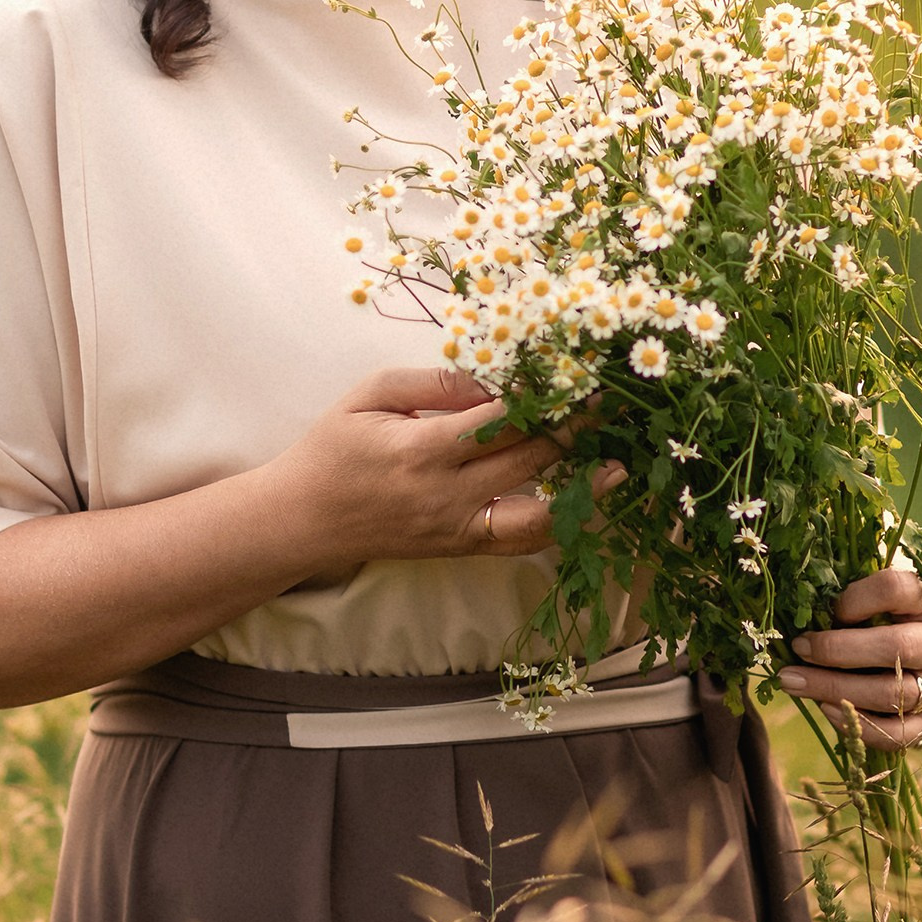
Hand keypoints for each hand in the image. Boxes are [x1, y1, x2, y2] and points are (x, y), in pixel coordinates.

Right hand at [270, 365, 619, 574]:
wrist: (303, 520)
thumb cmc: (333, 448)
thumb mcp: (370, 395)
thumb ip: (433, 384)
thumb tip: (492, 377)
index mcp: (421, 449)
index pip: (499, 420)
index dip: (544, 396)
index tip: (579, 372)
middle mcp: (446, 495)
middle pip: (527, 460)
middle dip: (573, 429)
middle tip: (611, 402)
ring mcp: (456, 528)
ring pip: (535, 514)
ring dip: (580, 489)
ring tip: (617, 464)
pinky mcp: (460, 548)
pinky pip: (518, 543)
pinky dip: (556, 524)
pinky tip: (584, 503)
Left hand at [777, 562, 921, 752]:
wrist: (913, 640)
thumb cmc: (881, 606)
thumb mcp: (872, 585)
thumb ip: (847, 588)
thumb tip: (802, 608)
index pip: (895, 590)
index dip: (854, 599)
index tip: (825, 608)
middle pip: (896, 647)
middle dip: (836, 650)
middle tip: (798, 648)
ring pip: (893, 694)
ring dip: (836, 689)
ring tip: (794, 681)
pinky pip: (899, 734)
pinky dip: (860, 726)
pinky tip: (826, 709)